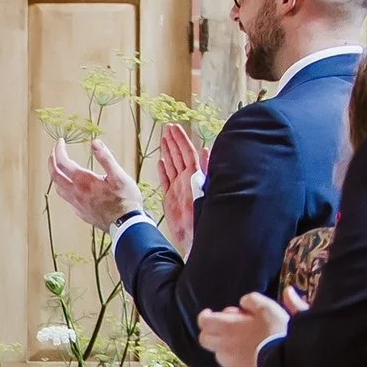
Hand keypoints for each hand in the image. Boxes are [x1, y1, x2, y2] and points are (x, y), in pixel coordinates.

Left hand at [48, 138, 145, 232]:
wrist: (126, 225)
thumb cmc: (125, 200)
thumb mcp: (119, 175)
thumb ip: (105, 158)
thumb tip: (95, 142)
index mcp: (84, 181)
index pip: (63, 163)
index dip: (59, 150)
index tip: (60, 142)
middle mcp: (76, 193)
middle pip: (55, 175)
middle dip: (52, 161)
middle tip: (54, 152)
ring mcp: (77, 204)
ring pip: (58, 188)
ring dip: (55, 175)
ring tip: (58, 167)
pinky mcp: (80, 212)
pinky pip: (66, 198)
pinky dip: (63, 187)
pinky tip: (70, 186)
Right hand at [154, 123, 204, 253]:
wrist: (194, 239)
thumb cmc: (202, 218)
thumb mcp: (205, 192)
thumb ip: (205, 171)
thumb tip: (206, 150)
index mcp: (194, 177)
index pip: (187, 153)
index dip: (180, 139)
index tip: (173, 127)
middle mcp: (186, 181)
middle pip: (179, 156)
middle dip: (173, 141)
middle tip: (167, 128)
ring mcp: (178, 189)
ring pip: (172, 165)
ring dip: (168, 152)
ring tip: (163, 139)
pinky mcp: (171, 198)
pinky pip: (166, 180)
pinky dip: (163, 170)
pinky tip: (161, 162)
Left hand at [196, 292, 291, 366]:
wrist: (287, 363)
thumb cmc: (276, 333)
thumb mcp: (268, 307)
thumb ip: (252, 300)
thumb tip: (244, 301)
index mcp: (227, 327)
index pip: (204, 321)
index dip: (205, 316)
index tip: (211, 313)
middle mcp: (224, 346)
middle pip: (206, 339)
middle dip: (214, 332)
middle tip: (230, 328)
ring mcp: (230, 364)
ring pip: (220, 355)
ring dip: (226, 349)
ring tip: (244, 345)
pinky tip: (247, 363)